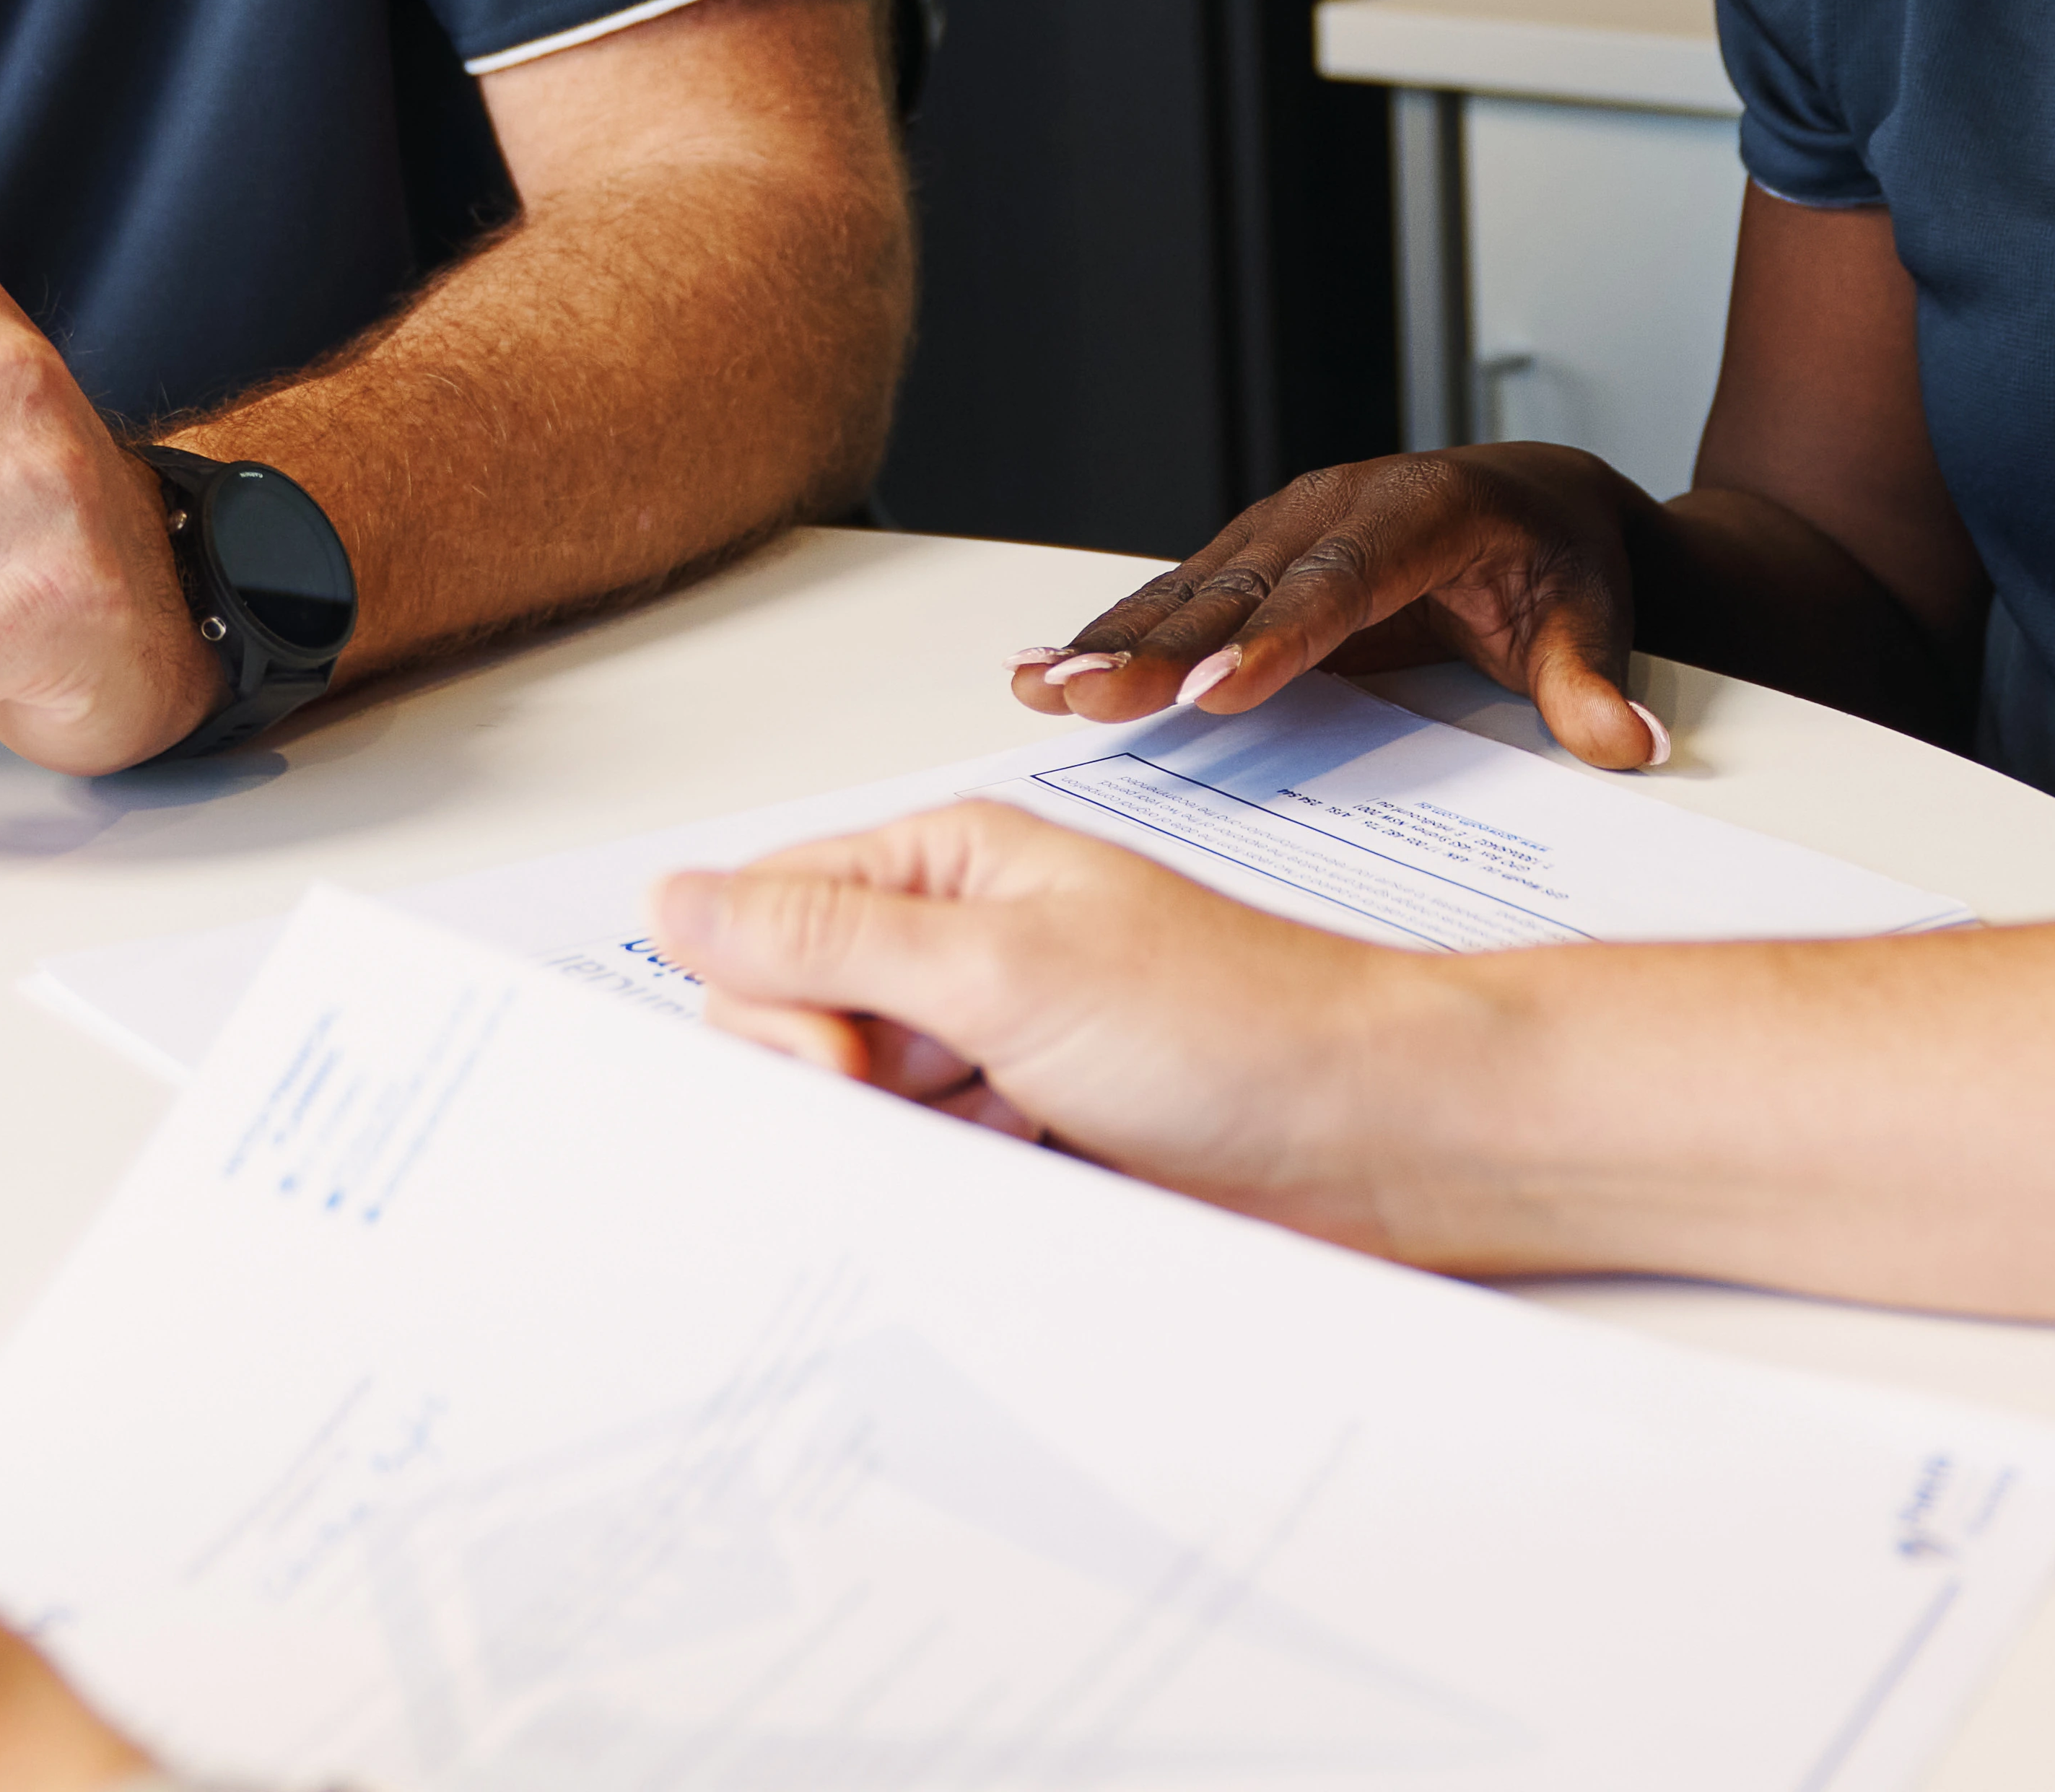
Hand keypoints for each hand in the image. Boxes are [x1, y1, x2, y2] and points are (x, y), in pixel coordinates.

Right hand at [654, 803, 1507, 1259]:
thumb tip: (676, 897)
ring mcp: (993, 1045)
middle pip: (791, 1023)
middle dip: (842, 1082)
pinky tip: (1033, 1176)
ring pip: (857, 1111)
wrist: (1378, 1136)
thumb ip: (828, 937)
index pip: (758, 920)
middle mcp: (958, 947)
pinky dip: (956, 1186)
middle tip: (942, 1100)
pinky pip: (926, 1168)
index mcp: (943, 868)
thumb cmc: (1237, 1022)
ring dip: (912, 1142)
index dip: (771, 1004)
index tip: (847, 1062)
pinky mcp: (1028, 1133)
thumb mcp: (1003, 967)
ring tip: (1020, 1131)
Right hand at [1009, 447, 1671, 770]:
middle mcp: (1338, 503)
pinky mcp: (1257, 556)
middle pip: (1243, 582)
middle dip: (1159, 642)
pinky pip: (1180, 594)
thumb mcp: (1592, 618)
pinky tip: (1049, 666)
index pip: (1344, 581)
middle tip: (1088, 694)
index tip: (1214, 692)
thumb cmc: (1560, 562)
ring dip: (1115, 637)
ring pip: (1193, 585)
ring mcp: (1287, 524)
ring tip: (1041, 683)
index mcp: (1424, 509)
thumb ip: (1592, 681)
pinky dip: (1115, 630)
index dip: (1276, 638)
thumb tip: (1627, 740)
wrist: (1543, 505)